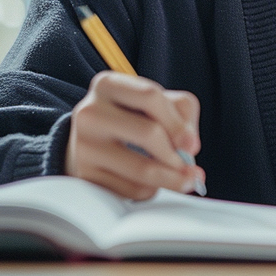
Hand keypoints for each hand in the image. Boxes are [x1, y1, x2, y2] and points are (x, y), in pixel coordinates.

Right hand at [65, 71, 204, 200]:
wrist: (90, 140)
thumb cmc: (132, 116)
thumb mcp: (158, 102)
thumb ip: (182, 113)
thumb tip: (189, 148)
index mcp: (108, 85)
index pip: (150, 97)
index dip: (178, 124)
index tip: (192, 145)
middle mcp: (90, 112)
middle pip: (148, 133)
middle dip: (176, 155)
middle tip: (190, 168)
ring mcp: (83, 145)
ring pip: (140, 168)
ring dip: (170, 179)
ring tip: (184, 180)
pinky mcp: (84, 174)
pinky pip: (129, 189)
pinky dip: (150, 190)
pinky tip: (153, 184)